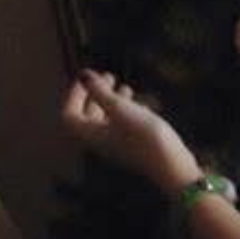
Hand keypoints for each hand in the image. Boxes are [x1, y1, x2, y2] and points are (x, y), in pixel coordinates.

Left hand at [61, 69, 201, 195]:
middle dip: (95, 94)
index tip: (87, 76)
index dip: (74, 95)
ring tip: (124, 85)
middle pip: (87, 117)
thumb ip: (101, 92)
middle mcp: (100, 140)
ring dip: (112, 101)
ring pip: (107, 119)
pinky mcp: (134, 144)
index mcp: (91, 134)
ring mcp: (117, 144)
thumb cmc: (142, 135)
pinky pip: (122, 124)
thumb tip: (83, 74)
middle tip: (108, 75)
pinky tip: (140, 102)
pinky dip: (127, 110)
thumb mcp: (121, 109)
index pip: (70, 115)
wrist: (169, 164)